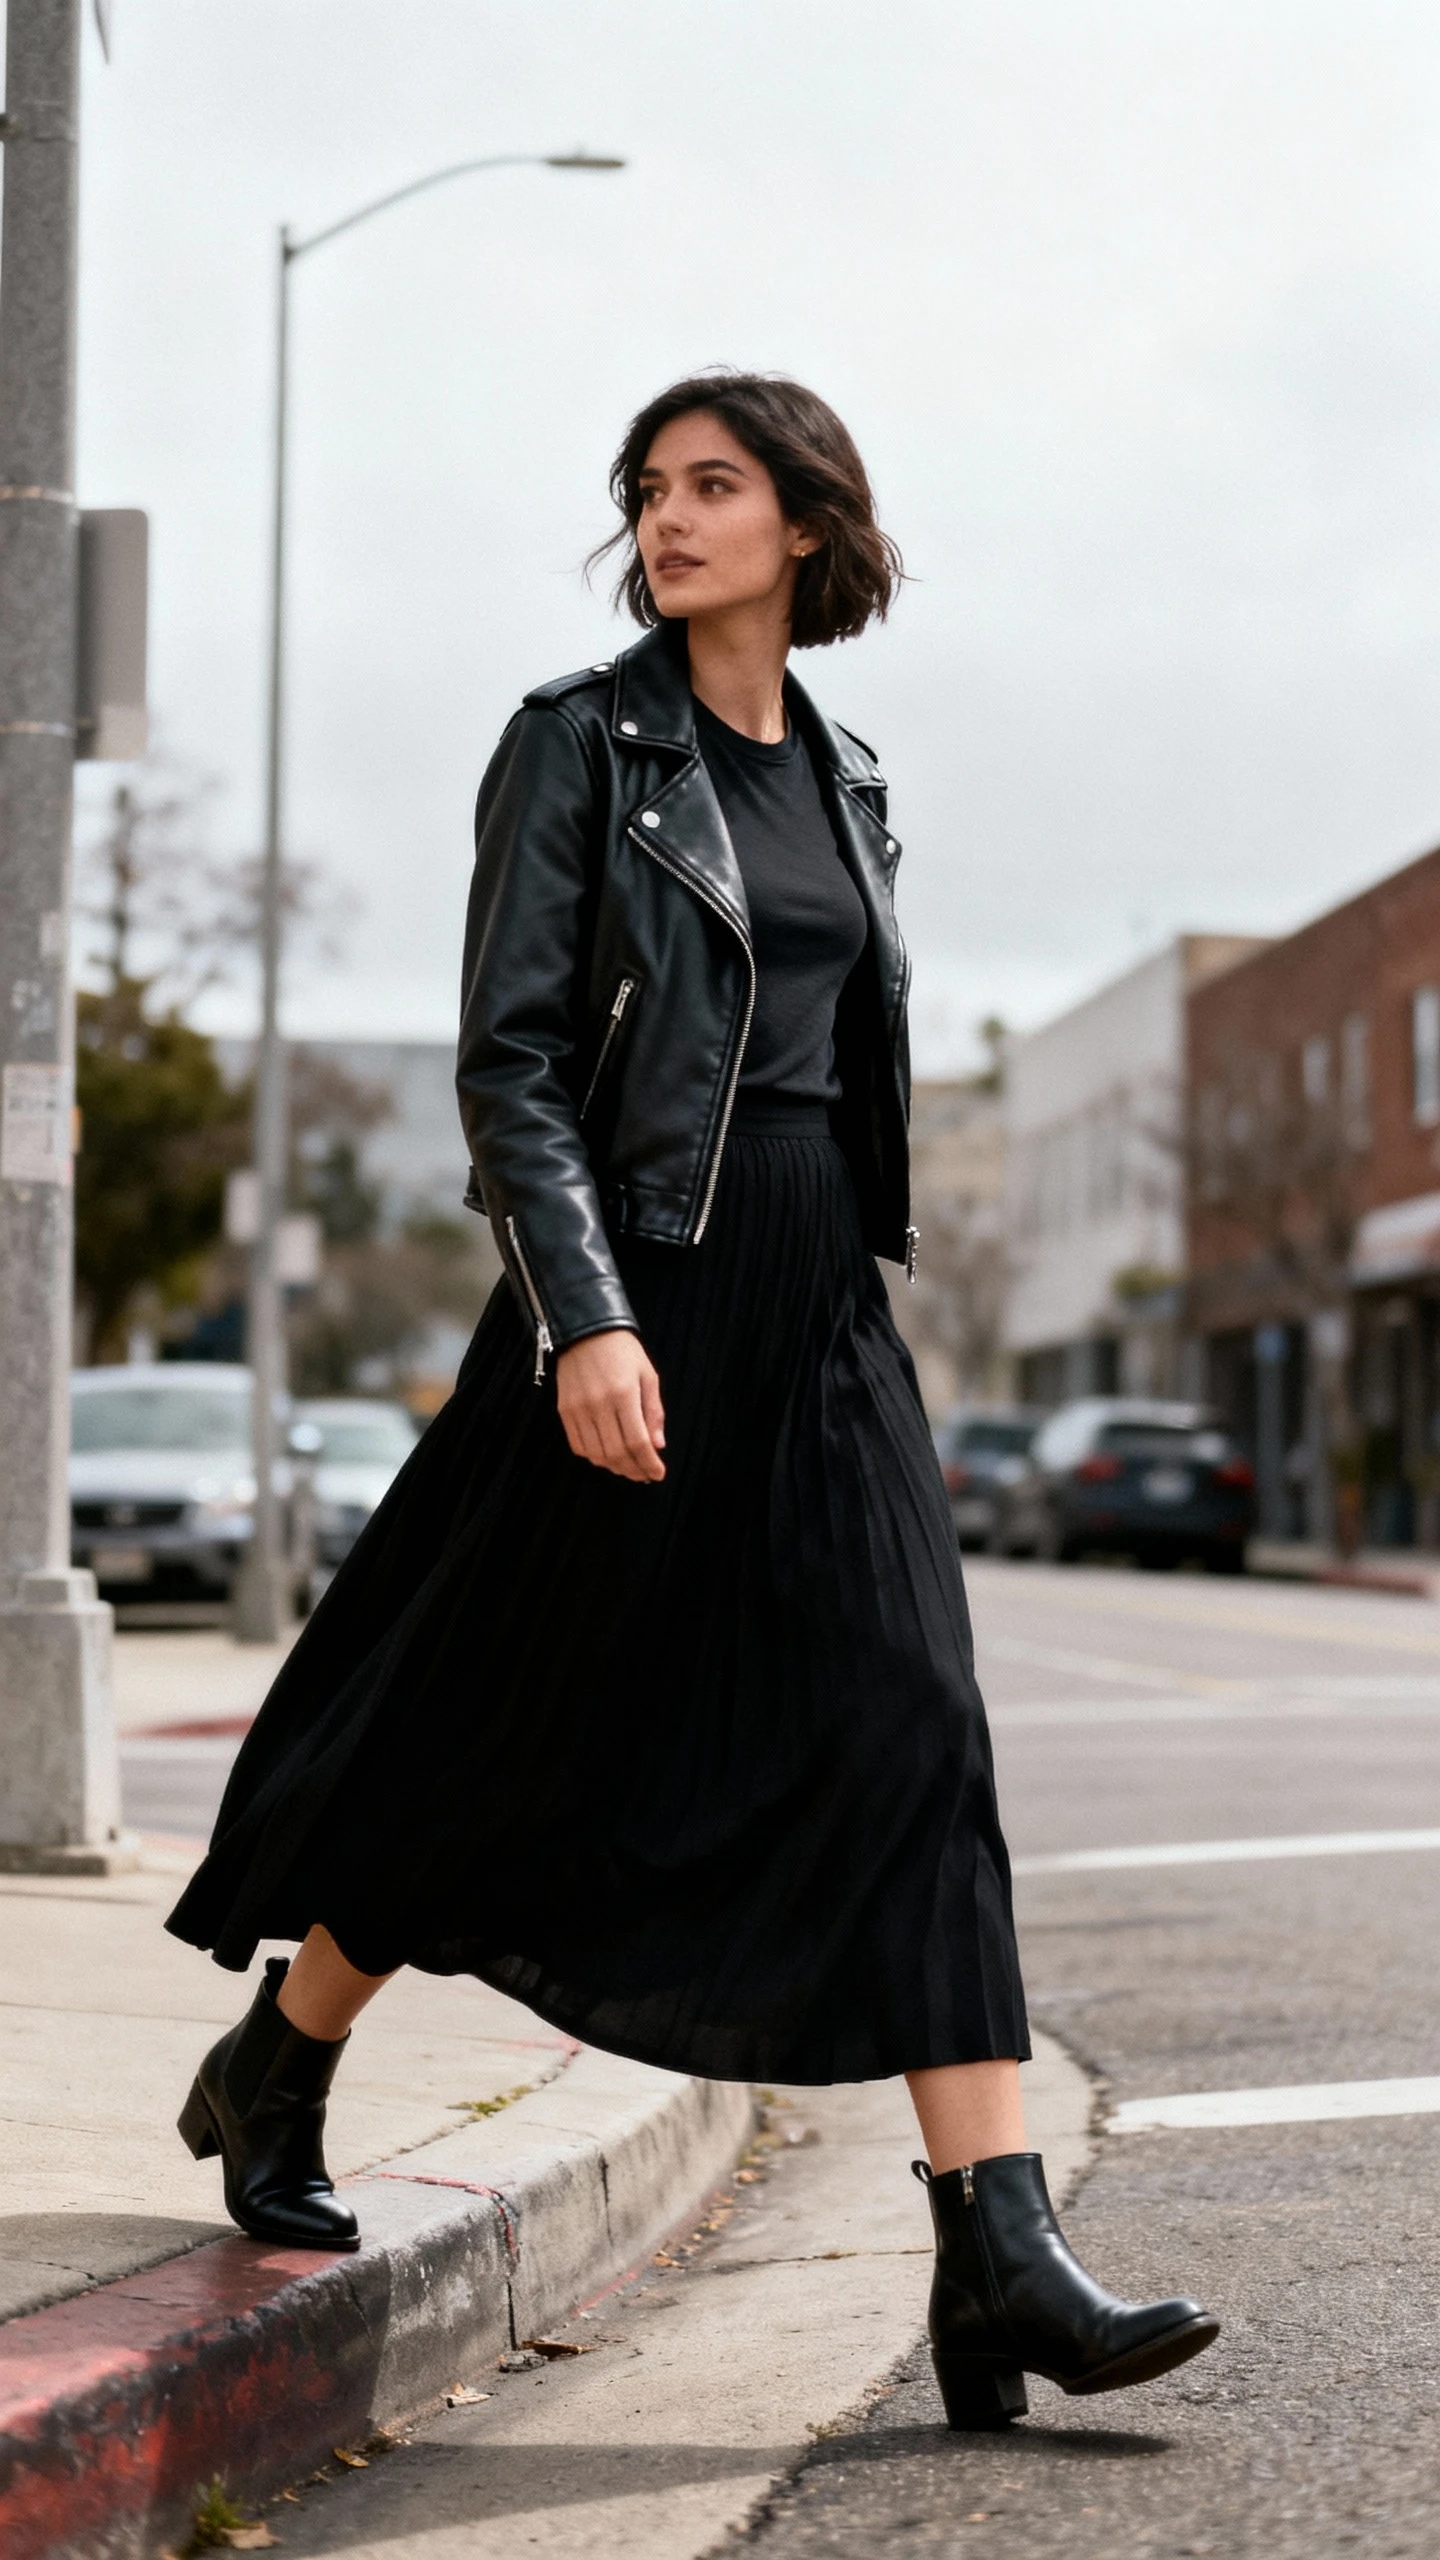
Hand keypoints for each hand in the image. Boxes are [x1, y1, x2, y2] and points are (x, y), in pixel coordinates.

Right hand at [555, 1329, 665, 1481]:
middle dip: (634, 1470)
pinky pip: (578, 1445)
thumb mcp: (647, 1375)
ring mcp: (578, 1409)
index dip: (648, 1463)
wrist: (585, 1330)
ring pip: (597, 1454)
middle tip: (644, 1475)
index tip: (658, 1474)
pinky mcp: (564, 1410)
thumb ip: (653, 1411)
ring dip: (615, 1467)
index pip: (637, 1442)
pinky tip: (607, 1456)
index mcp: (624, 1394)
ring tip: (628, 1468)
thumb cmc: (623, 1351)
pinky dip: (594, 1456)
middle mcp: (599, 1404)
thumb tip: (657, 1445)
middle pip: (617, 1452)